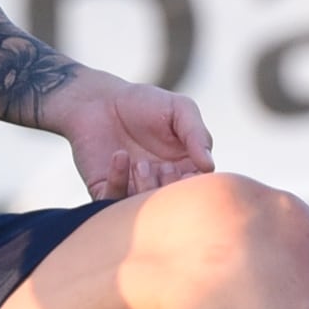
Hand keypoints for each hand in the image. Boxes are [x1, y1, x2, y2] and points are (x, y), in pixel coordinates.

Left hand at [46, 73, 217, 200]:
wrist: (99, 99)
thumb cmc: (144, 103)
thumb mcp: (179, 110)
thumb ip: (197, 134)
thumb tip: (209, 166)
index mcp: (184, 169)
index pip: (197, 192)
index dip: (194, 187)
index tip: (187, 170)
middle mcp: (159, 185)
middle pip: (172, 207)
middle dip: (169, 190)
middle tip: (164, 167)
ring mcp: (132, 190)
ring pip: (143, 209)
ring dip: (144, 188)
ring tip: (140, 163)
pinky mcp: (105, 189)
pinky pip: (111, 201)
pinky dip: (118, 181)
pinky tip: (120, 155)